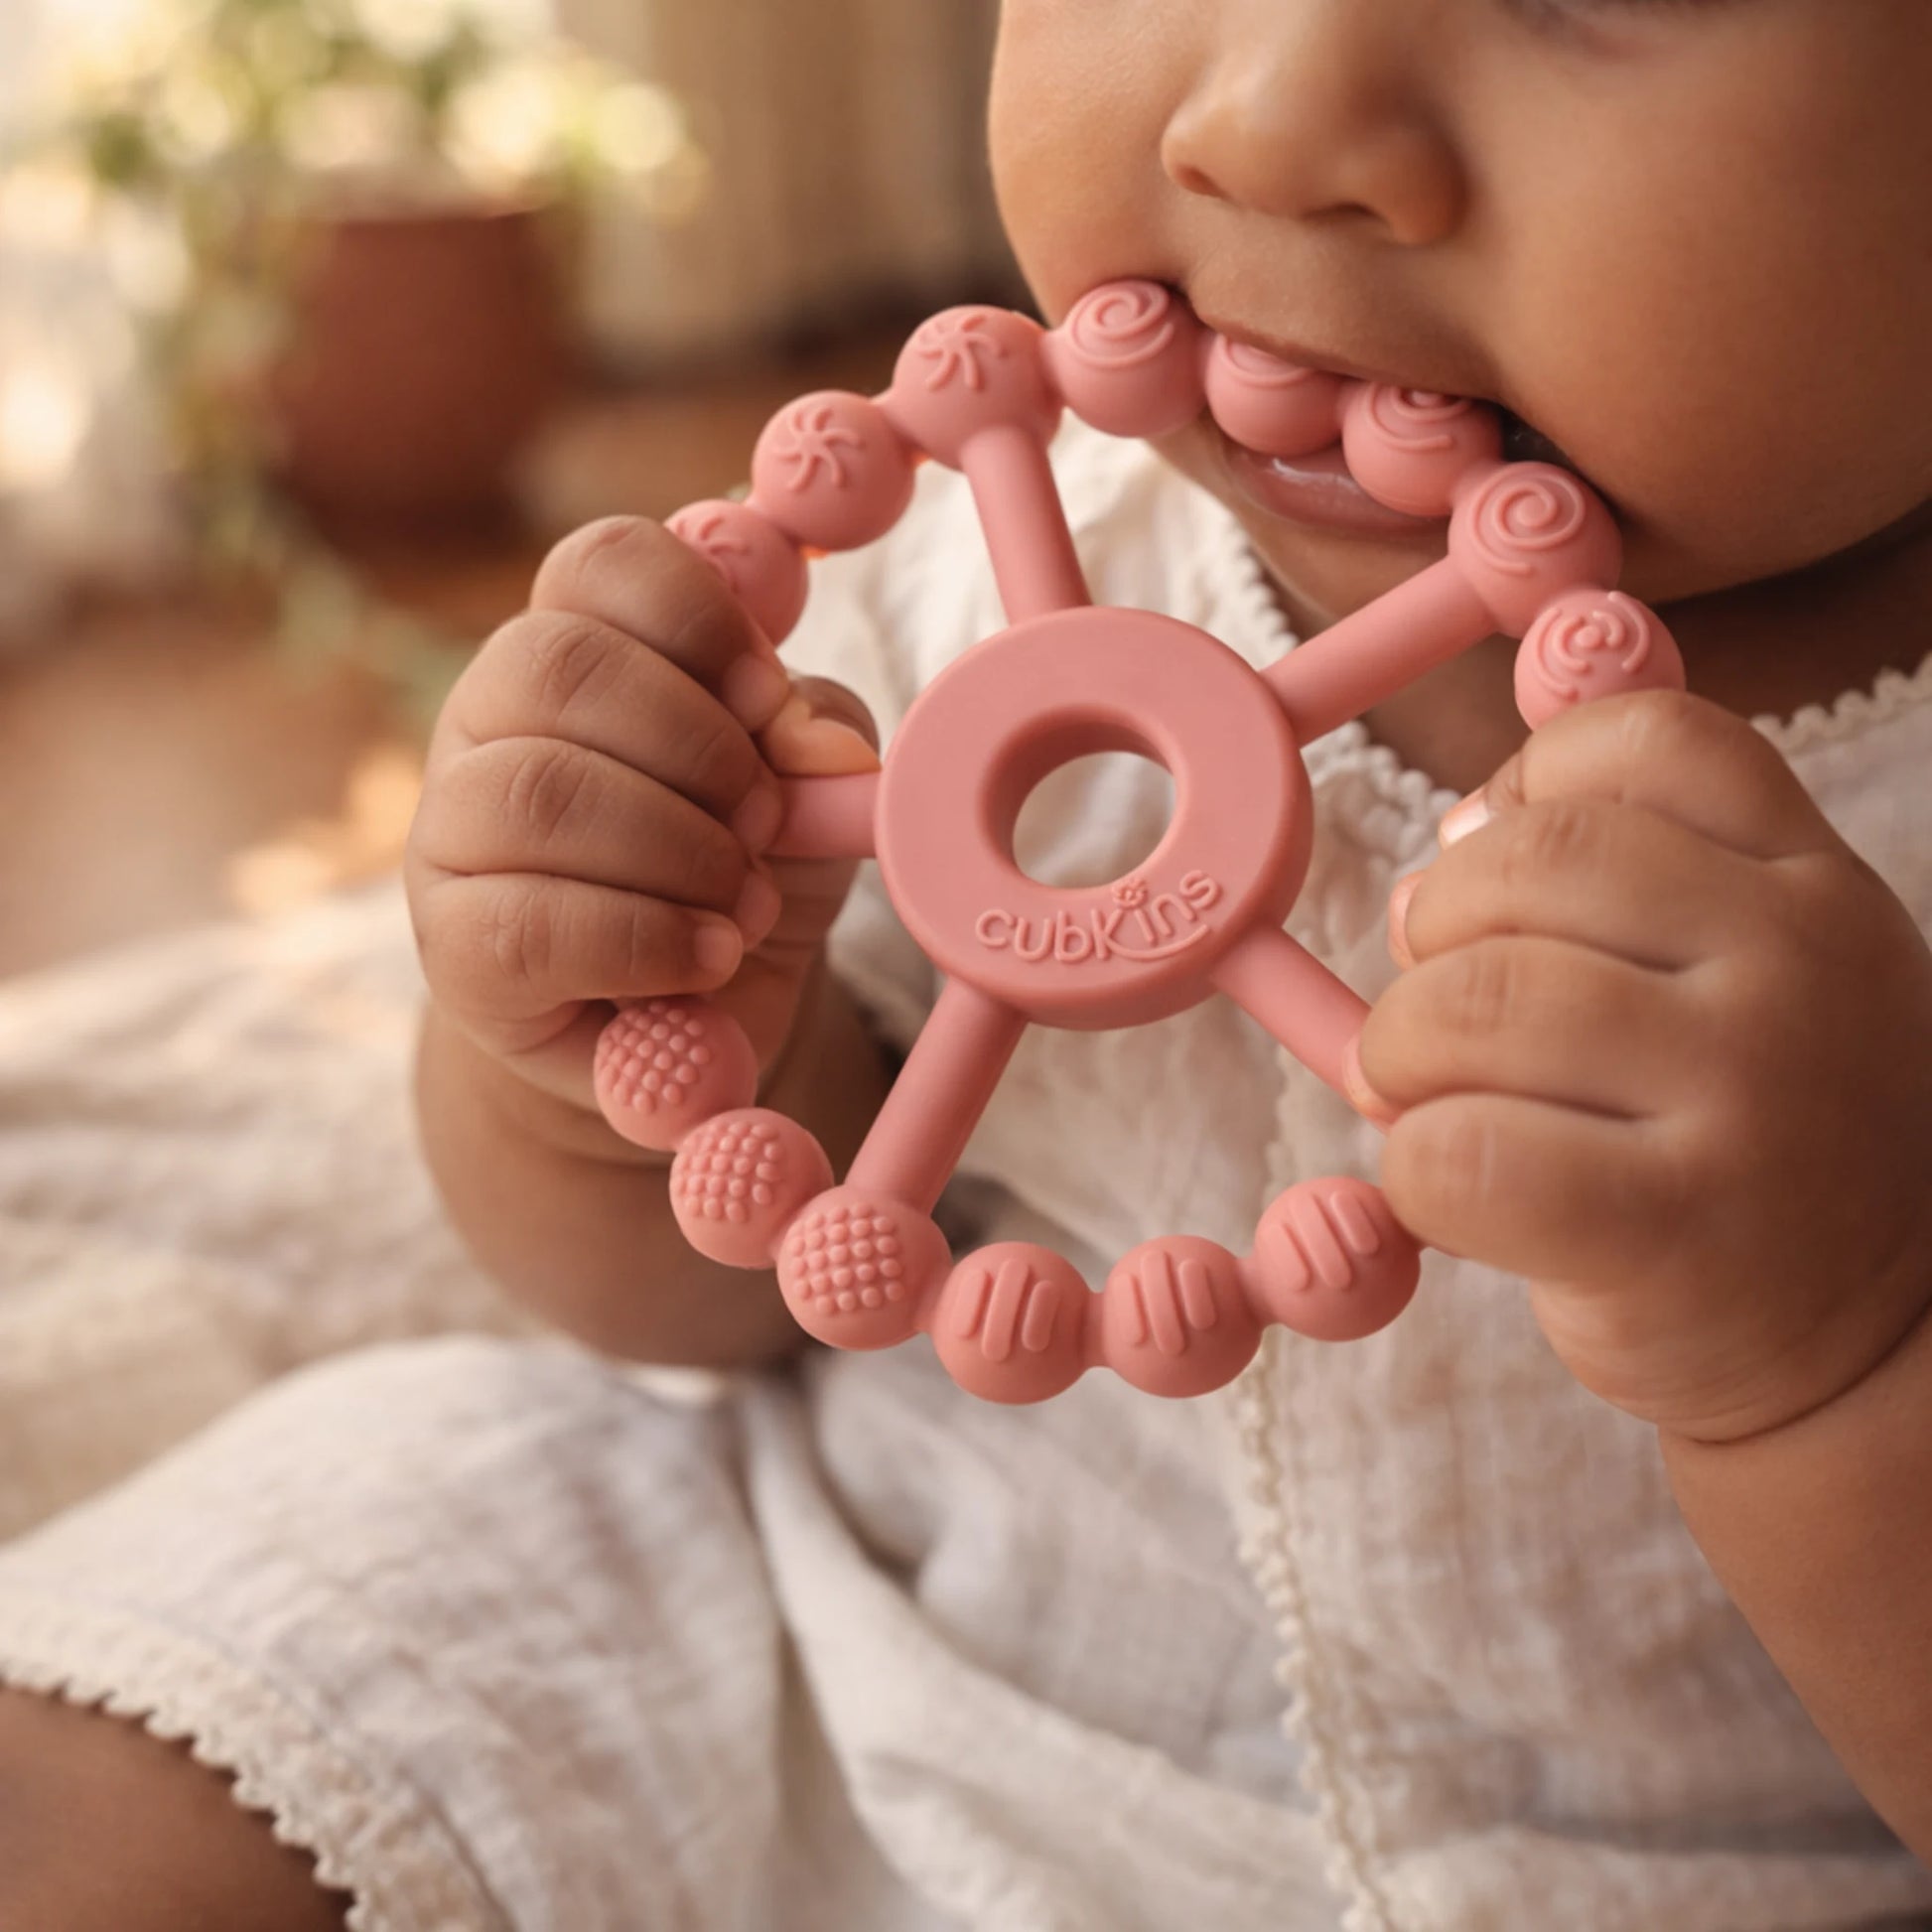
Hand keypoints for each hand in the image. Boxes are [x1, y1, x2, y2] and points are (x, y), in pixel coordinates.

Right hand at [406, 515, 877, 1122]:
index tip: (768, 697)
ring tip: (746, 904)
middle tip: (766, 821)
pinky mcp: (453, 946)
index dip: (697, 613)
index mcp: (580, 645)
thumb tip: (814, 743)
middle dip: (696, 746)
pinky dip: (647, 940)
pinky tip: (705, 958)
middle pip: (560, 664)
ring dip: (678, 849)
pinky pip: (532, 923)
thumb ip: (815, 740)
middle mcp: (491, 718)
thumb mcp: (806, 792)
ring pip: (539, 792)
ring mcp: (451, 829)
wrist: (692, 1026)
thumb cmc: (738, 876)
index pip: (602, 562)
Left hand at [1355, 689, 1931, 1441]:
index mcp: (1809, 879)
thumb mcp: (1744, 966)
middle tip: (1436, 1013)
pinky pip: (1461, 1153)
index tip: (1495, 882)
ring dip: (1400, 1053)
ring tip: (1429, 1099)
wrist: (1869, 1337)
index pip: (1642, 744)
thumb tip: (1438, 861)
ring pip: (1474, 1001)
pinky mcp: (1674, 1234)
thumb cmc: (1750, 1129)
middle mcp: (1800, 966)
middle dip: (1433, 933)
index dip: (1519, 791)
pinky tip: (1455, 1189)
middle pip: (1528, 862)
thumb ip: (1617, 878)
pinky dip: (1413, 1168)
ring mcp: (1749, 1099)